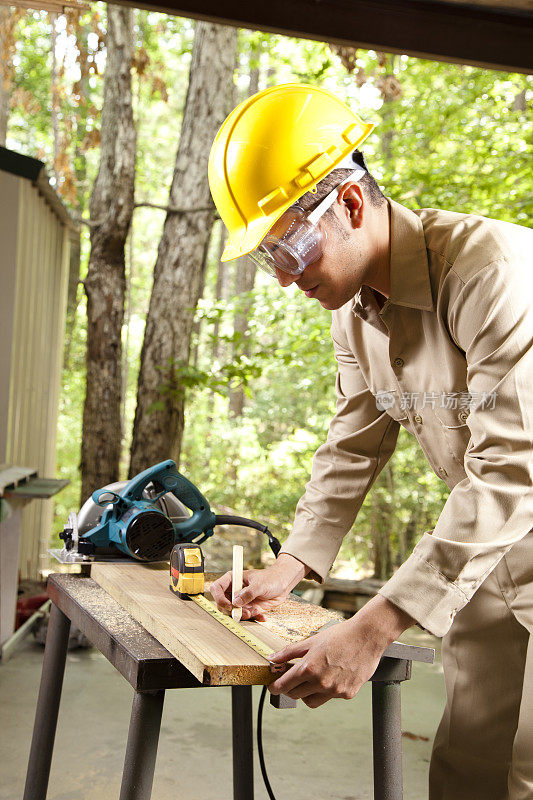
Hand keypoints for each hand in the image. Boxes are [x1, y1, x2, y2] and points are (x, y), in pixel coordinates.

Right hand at [209, 554, 307, 620]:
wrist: (283, 584)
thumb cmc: (271, 578)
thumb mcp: (260, 584)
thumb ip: (248, 593)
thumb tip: (235, 602)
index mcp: (233, 579)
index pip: (216, 588)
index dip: (219, 598)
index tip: (230, 606)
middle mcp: (234, 590)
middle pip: (222, 604)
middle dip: (233, 611)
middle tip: (246, 612)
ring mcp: (240, 600)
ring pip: (233, 613)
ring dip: (244, 616)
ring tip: (256, 612)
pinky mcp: (248, 608)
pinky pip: (245, 617)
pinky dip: (253, 619)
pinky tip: (263, 616)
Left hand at [268, 594, 413, 707]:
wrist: (366, 636)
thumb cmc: (339, 636)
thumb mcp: (311, 641)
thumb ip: (289, 652)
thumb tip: (272, 658)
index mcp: (309, 668)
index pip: (284, 686)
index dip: (275, 687)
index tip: (273, 686)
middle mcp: (321, 682)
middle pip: (295, 695)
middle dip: (290, 688)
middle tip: (292, 680)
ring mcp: (335, 690)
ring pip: (312, 701)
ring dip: (307, 694)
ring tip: (312, 680)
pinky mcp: (347, 694)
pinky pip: (330, 698)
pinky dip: (327, 691)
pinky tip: (331, 677)